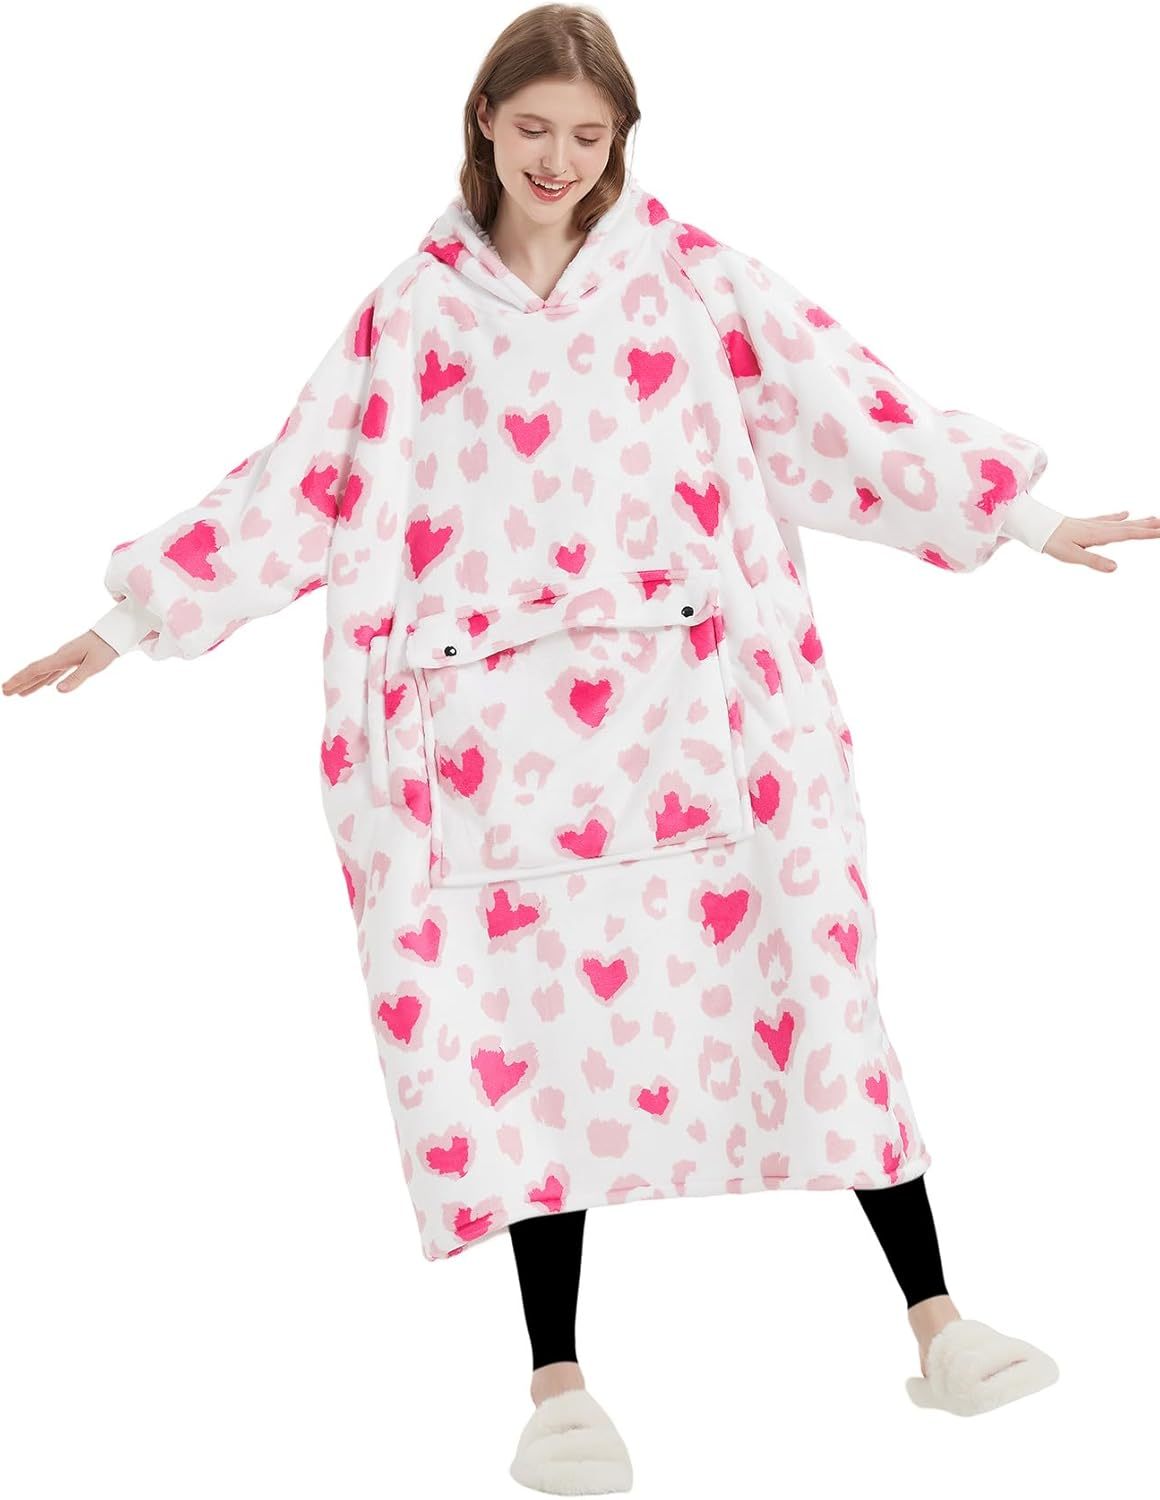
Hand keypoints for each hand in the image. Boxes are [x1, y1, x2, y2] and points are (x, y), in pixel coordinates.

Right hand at [2, 631, 120, 697]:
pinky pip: (54, 671)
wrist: (115, 633)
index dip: (20, 680)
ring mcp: (65, 657)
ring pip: (43, 672)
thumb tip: (57, 691)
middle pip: (35, 671)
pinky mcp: (72, 659)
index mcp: (62, 657)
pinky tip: (43, 686)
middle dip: (19, 682)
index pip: (36, 670)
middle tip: (4, 692)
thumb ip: (76, 678)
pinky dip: (46, 679)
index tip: (7, 688)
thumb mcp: (94, 666)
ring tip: (18, 694)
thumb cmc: (106, 648)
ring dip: (30, 683)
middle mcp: (60, 657)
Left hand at [1043, 510, 1159, 570]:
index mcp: (1100, 535)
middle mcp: (1100, 527)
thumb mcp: (1073, 555)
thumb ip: (1094, 561)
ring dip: (1139, 521)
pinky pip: (1108, 519)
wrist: (1037, 526)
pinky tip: (1126, 513)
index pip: (1129, 534)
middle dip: (1149, 526)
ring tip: (1155, 519)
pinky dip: (1119, 517)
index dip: (1147, 533)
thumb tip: (1115, 567)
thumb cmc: (1054, 542)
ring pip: (1122, 523)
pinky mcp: (1087, 524)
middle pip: (1130, 527)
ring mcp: (1094, 524)